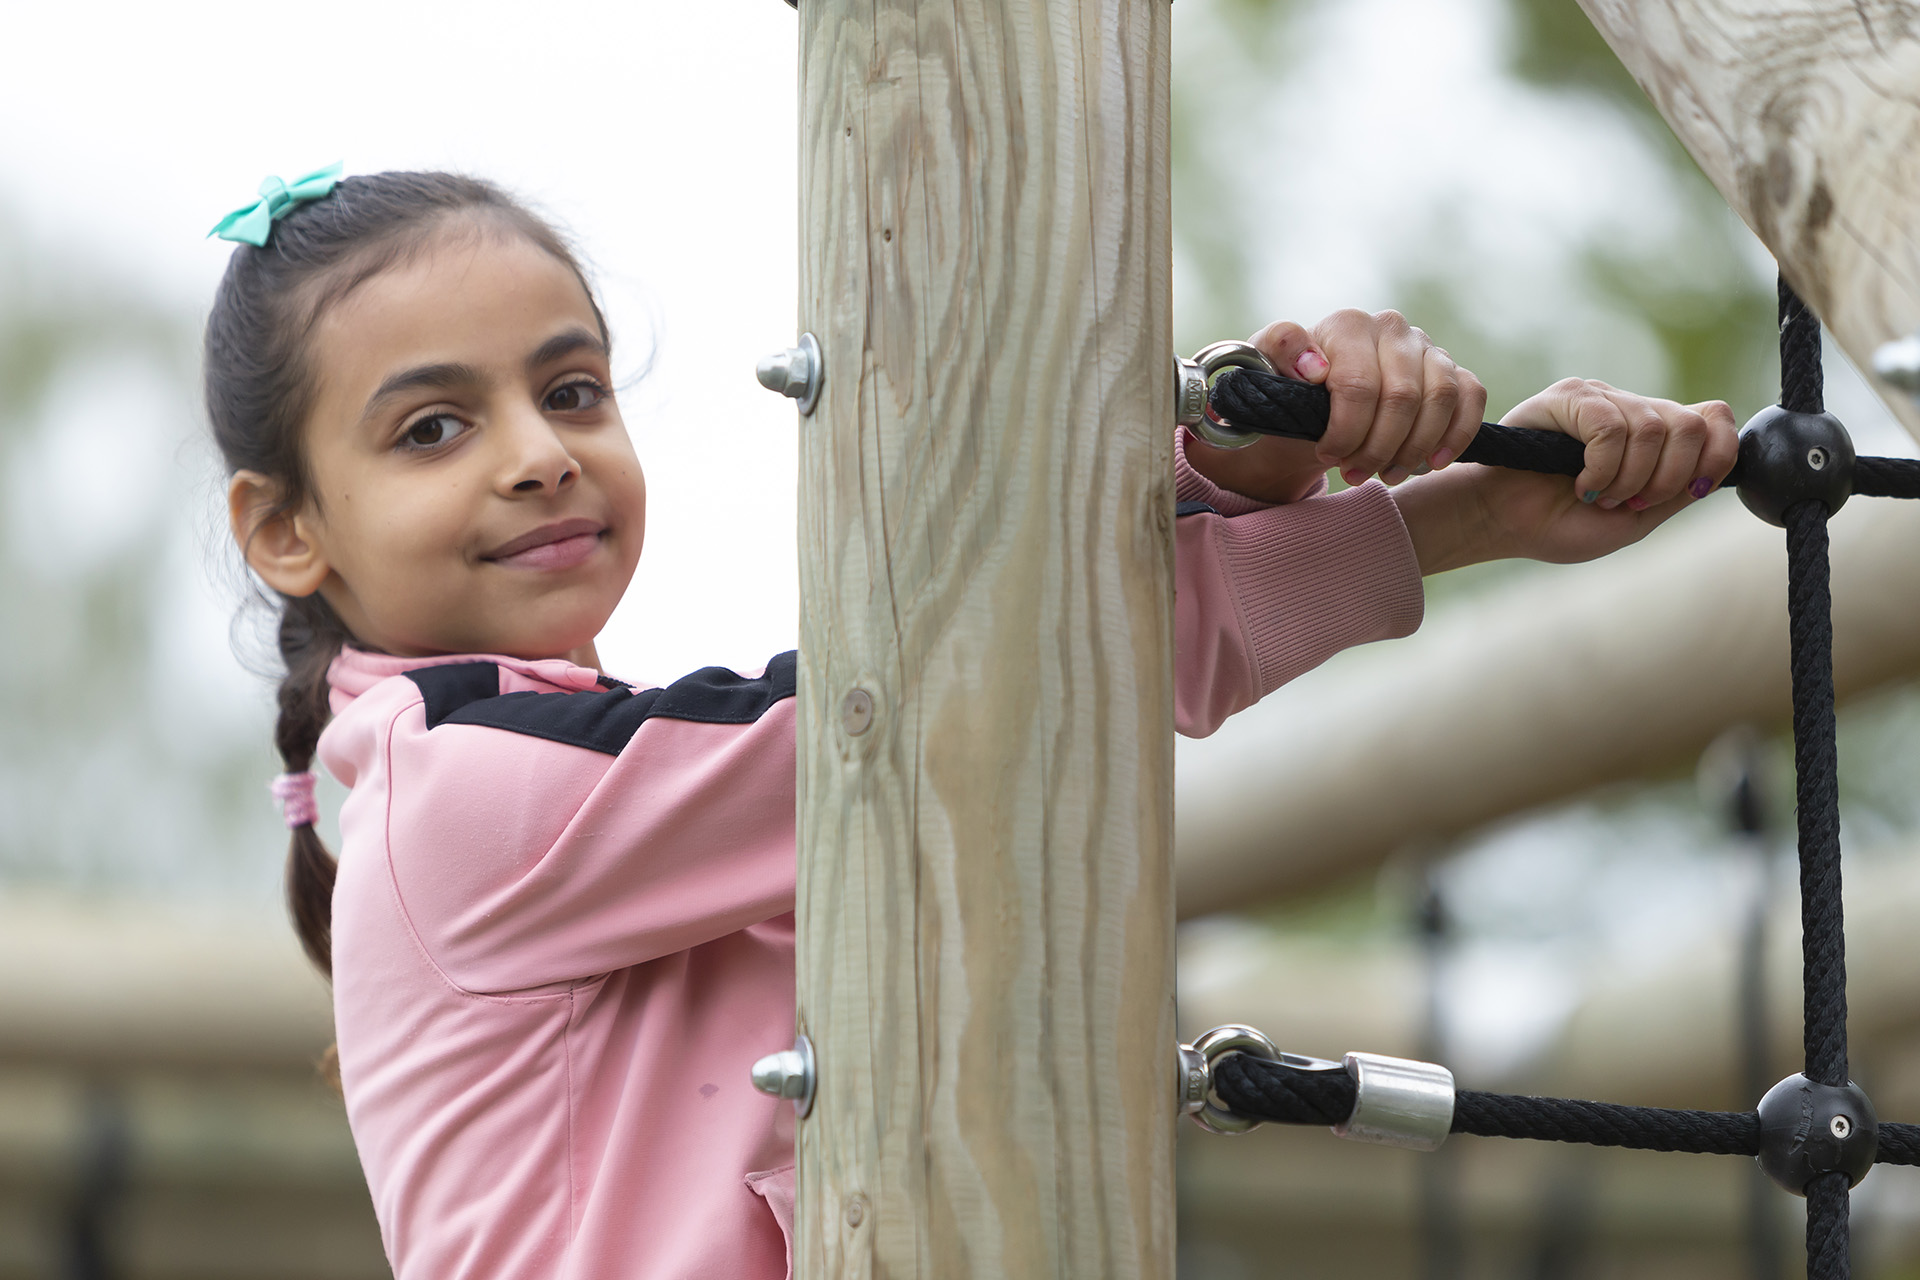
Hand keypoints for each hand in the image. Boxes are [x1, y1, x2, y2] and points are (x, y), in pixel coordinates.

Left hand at [1182, 310, 1488, 503]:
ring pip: (1439, 398)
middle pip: (1400, 397)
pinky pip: (1470, 397)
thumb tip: (1315, 368)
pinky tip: (1431, 463)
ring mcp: (1423, 347)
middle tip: (1353, 473)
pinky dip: (1456, 434)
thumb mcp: (1260, 383)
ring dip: (1413, 447)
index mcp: (1342, 326)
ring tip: (1385, 473)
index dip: (1344, 429)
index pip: (1356, 383)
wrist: (1303, 413)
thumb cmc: (1282, 398)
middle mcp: (1387, 328)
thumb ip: (1272, 359)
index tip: (1325, 456)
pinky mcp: (1449, 369)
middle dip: (1377, 446)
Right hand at [1391, 378, 1739, 571]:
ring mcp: (1601, 398)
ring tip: (1598, 495)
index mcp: (1652, 433)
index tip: (1694, 490)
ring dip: (1629, 478)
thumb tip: (1720, 464)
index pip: (1714, 416)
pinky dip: (1602, 466)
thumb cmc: (1560, 524)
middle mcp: (1631, 408)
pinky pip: (1610, 426)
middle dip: (1668, 477)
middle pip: (1691, 423)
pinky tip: (1580, 481)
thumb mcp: (1638, 518)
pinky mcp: (1569, 397)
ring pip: (1654, 427)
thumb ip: (1680, 489)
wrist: (1504, 524)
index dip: (1718, 453)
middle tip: (1630, 500)